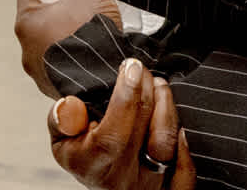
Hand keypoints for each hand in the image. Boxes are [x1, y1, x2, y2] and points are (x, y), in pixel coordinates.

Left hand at [17, 0, 132, 97]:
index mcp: (26, 21)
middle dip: (60, 4)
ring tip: (88, 22)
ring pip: (51, 42)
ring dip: (66, 31)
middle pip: (40, 15)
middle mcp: (26, 48)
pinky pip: (62, 63)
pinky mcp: (55, 87)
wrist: (102, 82)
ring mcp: (40, 71)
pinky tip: (91, 47)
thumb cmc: (88, 33)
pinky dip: (74, 53)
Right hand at [47, 62, 194, 187]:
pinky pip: (185, 174)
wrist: (98, 174)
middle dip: (146, 93)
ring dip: (167, 109)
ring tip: (158, 84)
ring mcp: (146, 186)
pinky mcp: (166, 189)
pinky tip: (178, 123)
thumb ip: (61, 119)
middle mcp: (120, 181)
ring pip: (167, 148)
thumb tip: (69, 105)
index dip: (125, 100)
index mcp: (90, 167)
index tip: (130, 69)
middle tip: (141, 68)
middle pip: (144, 136)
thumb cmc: (80, 150)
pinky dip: (185, 147)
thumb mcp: (61, 136)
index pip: (113, 136)